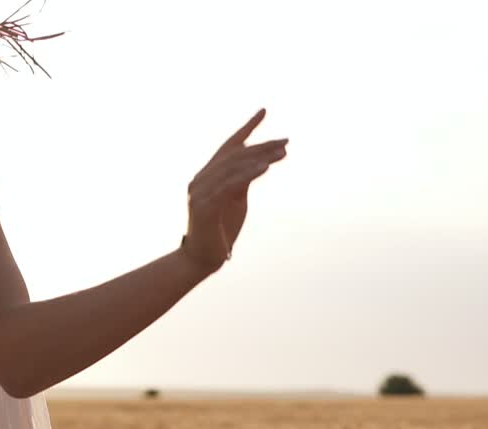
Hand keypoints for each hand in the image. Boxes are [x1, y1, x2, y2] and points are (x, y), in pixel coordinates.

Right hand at [182, 109, 288, 272]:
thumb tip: (259, 162)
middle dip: (261, 146)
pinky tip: (265, 168)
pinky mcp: (204, 206)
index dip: (246, 128)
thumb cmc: (220, 230)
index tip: (264, 111)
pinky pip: (229, 185)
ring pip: (232, 167)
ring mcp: (200, 192)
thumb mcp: (235, 200)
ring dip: (259, 158)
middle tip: (286, 140)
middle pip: (233, 155)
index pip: (228, 146)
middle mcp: (200, 179)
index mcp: (207, 175)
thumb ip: (242, 181)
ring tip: (281, 152)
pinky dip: (247, 174)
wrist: (202, 258)